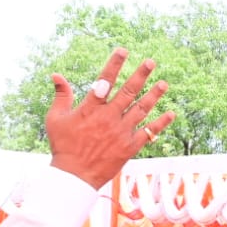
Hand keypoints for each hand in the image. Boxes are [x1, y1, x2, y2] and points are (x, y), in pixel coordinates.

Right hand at [46, 49, 174, 188]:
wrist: (74, 176)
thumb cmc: (63, 146)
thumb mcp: (55, 119)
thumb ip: (61, 96)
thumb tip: (56, 74)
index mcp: (90, 108)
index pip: (104, 80)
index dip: (114, 64)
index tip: (124, 50)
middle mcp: (108, 117)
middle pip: (128, 91)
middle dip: (141, 75)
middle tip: (151, 62)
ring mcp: (121, 132)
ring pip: (141, 109)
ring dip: (154, 95)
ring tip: (164, 83)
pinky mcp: (129, 147)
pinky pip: (148, 133)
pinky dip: (160, 123)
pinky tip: (171, 113)